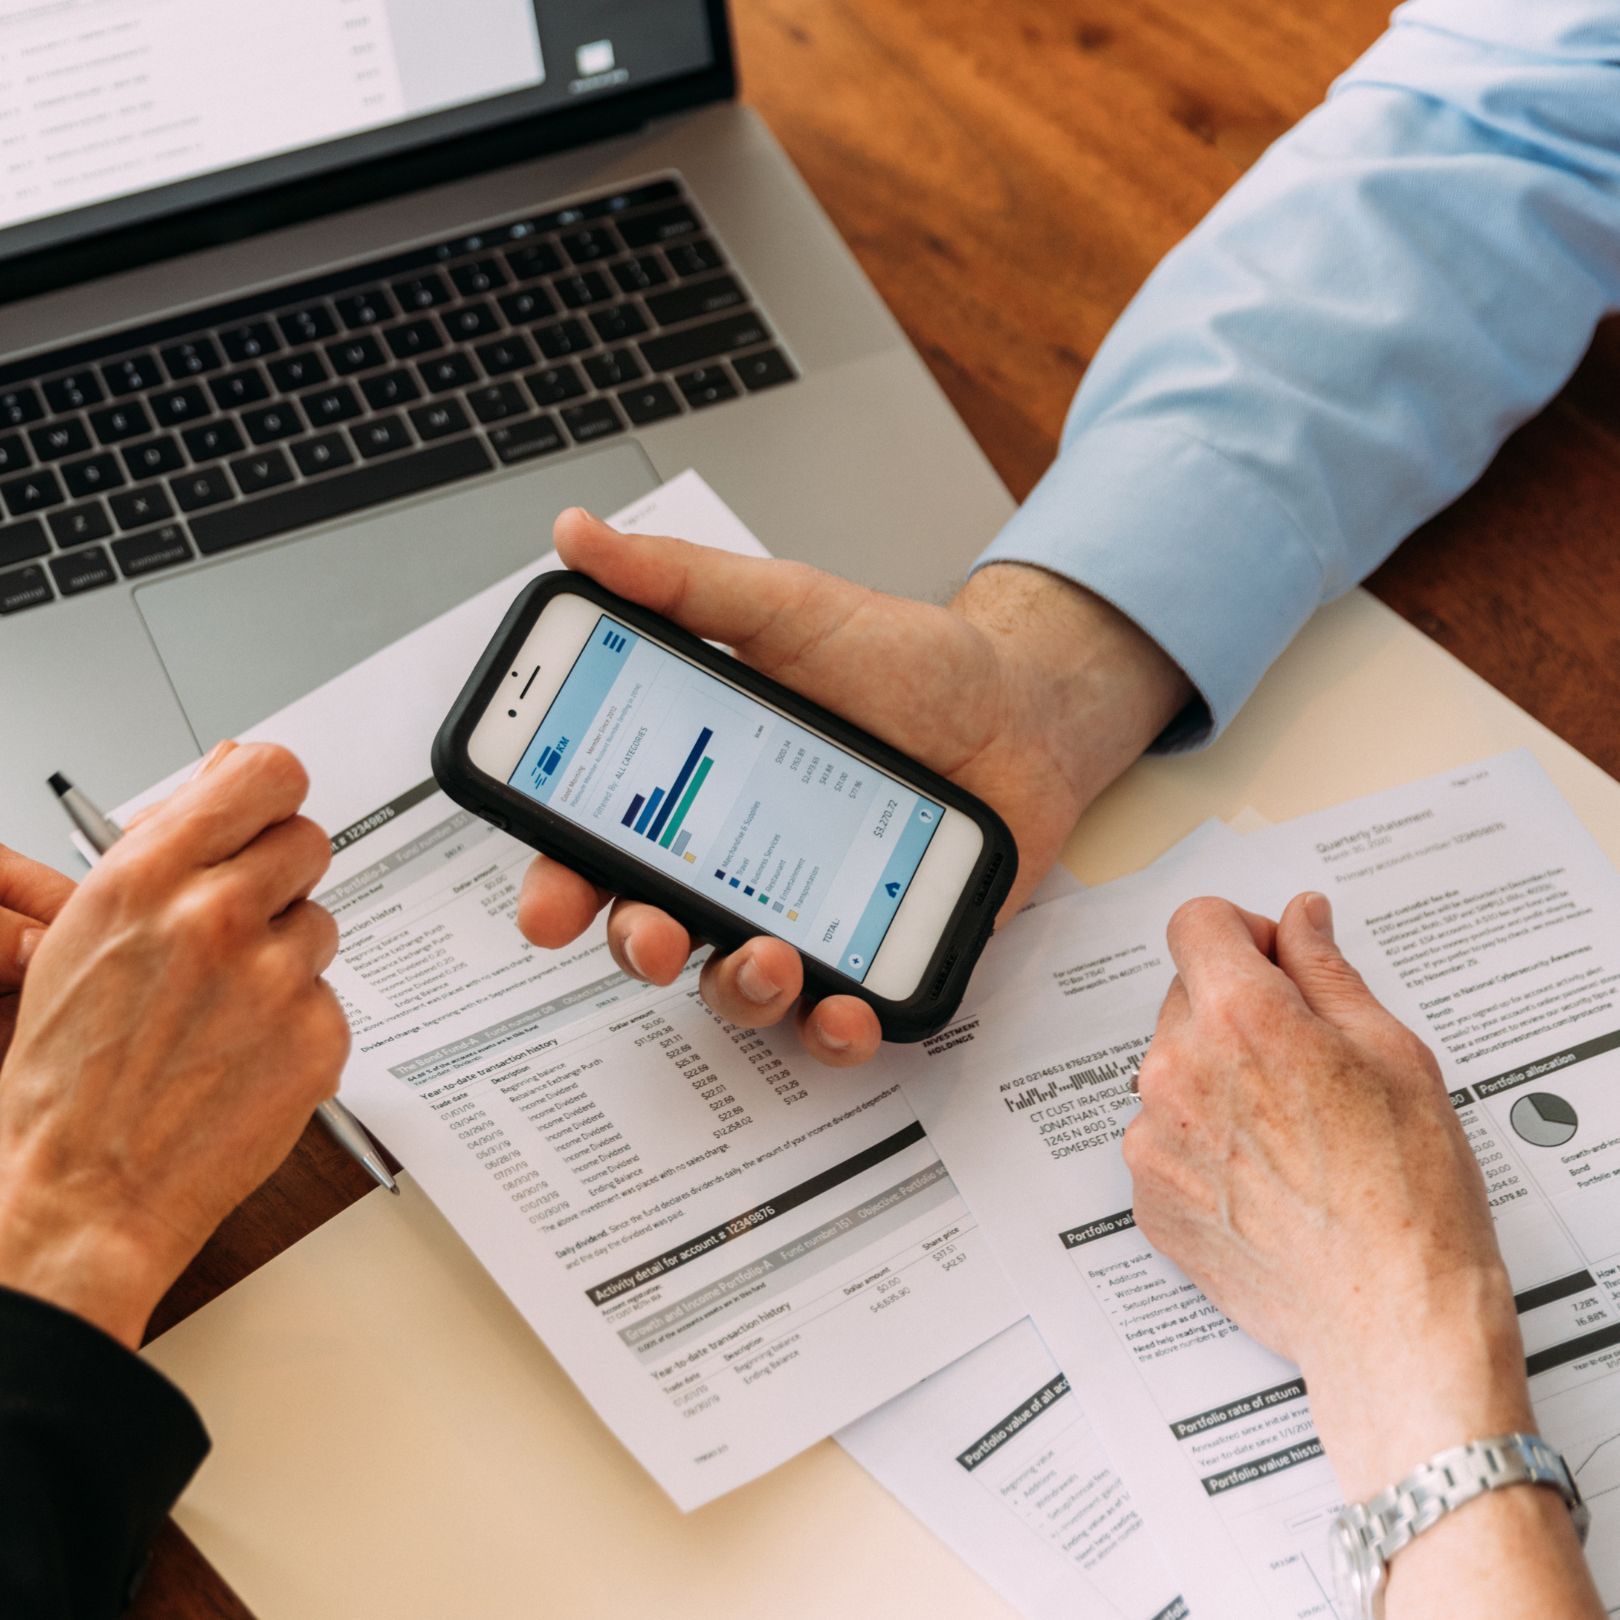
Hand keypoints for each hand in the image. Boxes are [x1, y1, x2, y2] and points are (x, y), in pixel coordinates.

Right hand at [0, 741, 349, 1348]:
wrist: (85, 1192)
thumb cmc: (71, 1075)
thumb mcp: (88, 932)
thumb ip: (166, 843)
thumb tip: (225, 768)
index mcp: (148, 877)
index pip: (267, 773)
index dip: (269, 795)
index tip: (263, 815)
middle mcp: (216, 916)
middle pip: (308, 841)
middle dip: (277, 878)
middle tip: (234, 929)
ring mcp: (275, 976)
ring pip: (321, 923)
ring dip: (285, 954)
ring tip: (222, 1009)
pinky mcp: (318, 1033)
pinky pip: (330, 994)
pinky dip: (298, 1019)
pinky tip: (243, 1054)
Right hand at [519, 508, 1191, 1064]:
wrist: (1022, 712)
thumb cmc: (906, 666)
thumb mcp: (791, 608)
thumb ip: (684, 584)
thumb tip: (578, 536)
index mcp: (695, 785)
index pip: (598, 845)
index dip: (559, 882)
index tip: (547, 901)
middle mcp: (735, 860)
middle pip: (651, 929)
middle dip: (634, 947)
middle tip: (651, 934)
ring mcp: (803, 914)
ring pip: (734, 987)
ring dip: (734, 990)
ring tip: (770, 958)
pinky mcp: (873, 956)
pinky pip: (833, 1023)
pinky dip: (830, 1033)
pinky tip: (844, 1011)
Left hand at [1124, 893, 1530, 1499]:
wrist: (1391, 1319)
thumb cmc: (1409, 1193)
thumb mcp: (1392, 1051)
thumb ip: (1326, 969)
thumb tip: (1299, 919)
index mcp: (1240, 1018)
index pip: (1195, 922)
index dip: (1241, 932)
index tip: (1272, 959)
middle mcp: (1177, 1069)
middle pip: (1185, 995)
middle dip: (1236, 1009)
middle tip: (1305, 1063)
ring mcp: (1153, 1137)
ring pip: (1173, 1068)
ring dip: (1216, 1078)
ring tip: (1292, 1134)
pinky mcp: (1147, 1194)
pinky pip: (1164, 1136)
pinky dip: (1202, 1143)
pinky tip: (1265, 1177)